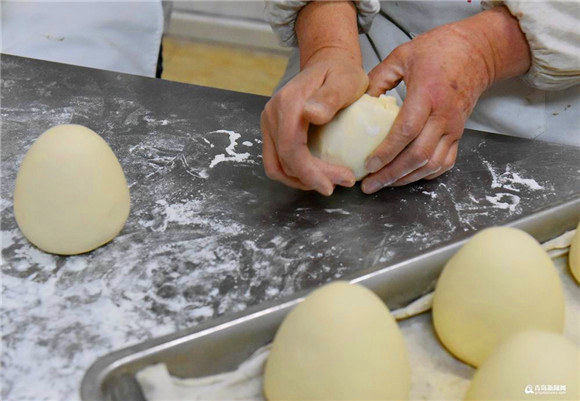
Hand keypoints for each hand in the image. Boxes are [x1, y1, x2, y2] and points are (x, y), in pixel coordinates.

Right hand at [261, 48, 366, 194]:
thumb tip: (311, 114)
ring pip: (276, 166)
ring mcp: (269, 123)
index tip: (334, 185)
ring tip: (328, 182)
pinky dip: (295, 173)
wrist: (328, 63)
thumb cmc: (341, 72)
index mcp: (288, 104)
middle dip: (311, 179)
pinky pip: (277, 160)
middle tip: (341, 183)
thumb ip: (330, 97)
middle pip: (284, 162)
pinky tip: (316, 173)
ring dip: (301, 180)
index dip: (310, 173)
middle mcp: (272, 114)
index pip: (291, 149)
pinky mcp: (272, 130)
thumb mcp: (345, 80)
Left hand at [361, 6, 530, 193]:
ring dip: (406, 179)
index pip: (406, 130)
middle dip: (391, 174)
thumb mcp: (402, 55)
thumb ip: (378, 78)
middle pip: (418, 155)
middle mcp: (443, 115)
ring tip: (383, 184)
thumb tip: (359, 102)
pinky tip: (407, 177)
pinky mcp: (459, 135)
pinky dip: (425, 175)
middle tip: (369, 185)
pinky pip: (444, 163)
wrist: (477, 51)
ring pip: (431, 164)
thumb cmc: (438, 50)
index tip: (369, 165)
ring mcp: (453, 128)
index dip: (387, 151)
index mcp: (427, 94)